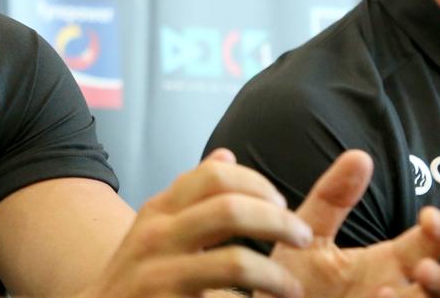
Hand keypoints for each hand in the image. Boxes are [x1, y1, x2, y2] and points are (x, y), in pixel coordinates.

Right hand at [80, 149, 314, 297]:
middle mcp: (156, 236)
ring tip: (293, 289)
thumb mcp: (157, 228)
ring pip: (234, 262)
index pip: (214, 175)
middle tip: (302, 237)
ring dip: (275, 275)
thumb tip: (226, 155)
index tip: (281, 202)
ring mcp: (160, 275)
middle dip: (278, 222)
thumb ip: (191, 196)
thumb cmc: (137, 277)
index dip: (257, 183)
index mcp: (160, 210)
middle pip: (229, 208)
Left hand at [257, 150, 439, 297]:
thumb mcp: (310, 235)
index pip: (430, 245)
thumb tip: (360, 155)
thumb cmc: (293, 282)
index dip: (439, 230)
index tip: (428, 214)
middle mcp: (398, 294)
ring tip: (389, 291)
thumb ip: (332, 198)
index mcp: (389, 264)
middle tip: (424, 268)